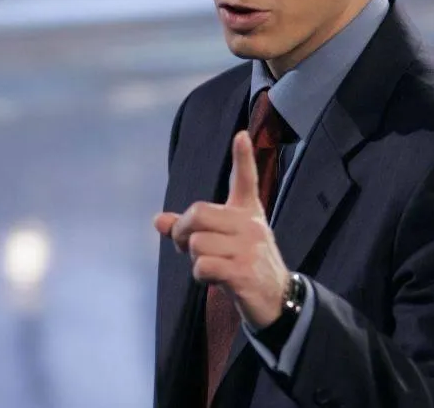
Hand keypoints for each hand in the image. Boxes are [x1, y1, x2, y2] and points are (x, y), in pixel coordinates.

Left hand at [154, 130, 289, 328]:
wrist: (277, 299)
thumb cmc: (245, 264)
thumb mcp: (222, 241)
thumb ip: (190, 229)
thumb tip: (157, 220)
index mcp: (247, 212)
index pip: (245, 179)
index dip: (243, 157)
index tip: (240, 135)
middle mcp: (249, 225)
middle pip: (198, 213)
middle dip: (181, 231)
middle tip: (183, 246)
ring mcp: (248, 248)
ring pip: (196, 243)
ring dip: (194, 259)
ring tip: (211, 266)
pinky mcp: (243, 272)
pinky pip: (202, 266)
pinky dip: (200, 275)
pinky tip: (214, 280)